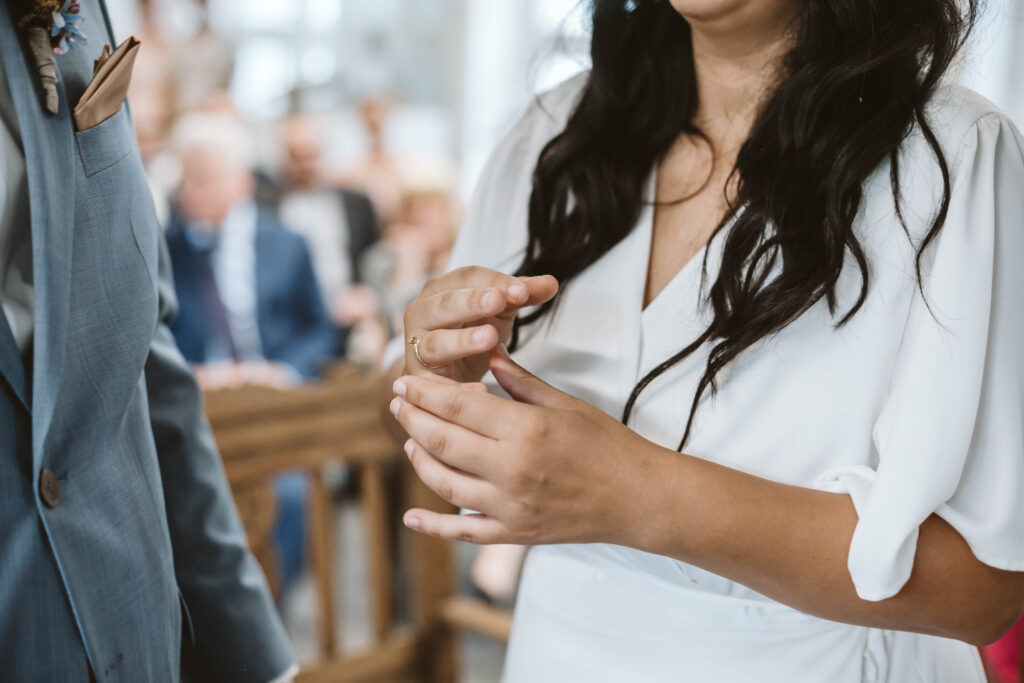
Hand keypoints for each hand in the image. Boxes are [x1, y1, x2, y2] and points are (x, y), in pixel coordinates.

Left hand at [389, 346, 662, 544]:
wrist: (640, 497)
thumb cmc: (608, 444)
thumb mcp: (565, 403)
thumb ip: (519, 382)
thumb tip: (488, 354)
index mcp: (525, 428)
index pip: (458, 405)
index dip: (424, 391)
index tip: (405, 381)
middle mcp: (511, 468)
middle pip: (442, 439)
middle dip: (412, 417)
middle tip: (397, 402)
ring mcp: (510, 505)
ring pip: (443, 483)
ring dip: (419, 459)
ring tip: (411, 440)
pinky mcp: (515, 533)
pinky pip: (463, 532)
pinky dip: (433, 527)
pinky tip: (411, 518)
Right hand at [402, 267, 557, 382]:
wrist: (444, 373)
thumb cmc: (471, 333)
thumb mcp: (499, 312)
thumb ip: (522, 296)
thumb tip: (552, 283)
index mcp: (441, 289)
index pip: (466, 278)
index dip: (494, 281)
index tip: (523, 289)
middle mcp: (422, 313)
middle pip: (444, 304)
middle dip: (471, 302)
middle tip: (498, 300)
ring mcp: (416, 347)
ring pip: (434, 342)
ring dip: (461, 341)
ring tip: (490, 337)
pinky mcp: (418, 382)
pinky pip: (434, 386)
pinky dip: (456, 389)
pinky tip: (481, 390)